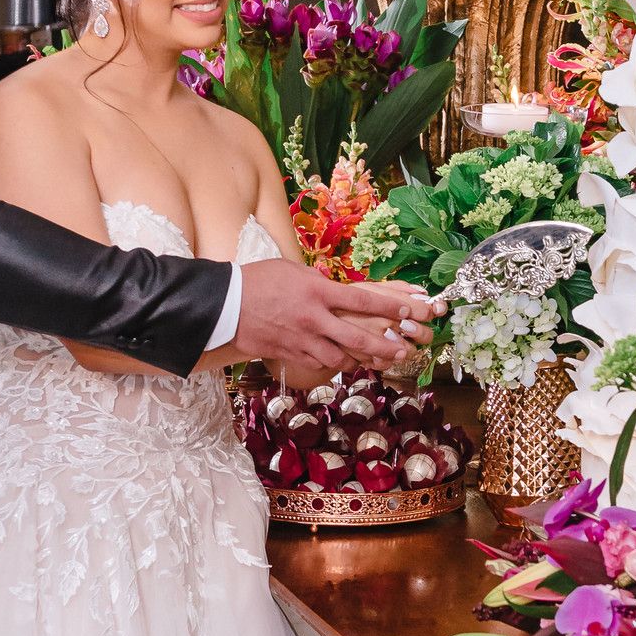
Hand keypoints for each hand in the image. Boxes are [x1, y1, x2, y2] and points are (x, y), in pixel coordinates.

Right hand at [233, 260, 436, 378]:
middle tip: (402, 352)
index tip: (410, 311)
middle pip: (358, 338)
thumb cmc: (257, 280)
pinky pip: (318, 363)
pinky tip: (337, 361)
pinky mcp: (290, 354)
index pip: (363, 300)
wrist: (225, 305)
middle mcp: (314, 318)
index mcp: (318, 291)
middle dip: (385, 347)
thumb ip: (318, 282)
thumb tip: (336, 289)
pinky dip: (330, 363)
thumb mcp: (293, 271)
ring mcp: (302, 340)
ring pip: (340, 358)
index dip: (390, 308)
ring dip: (358, 361)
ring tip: (372, 361)